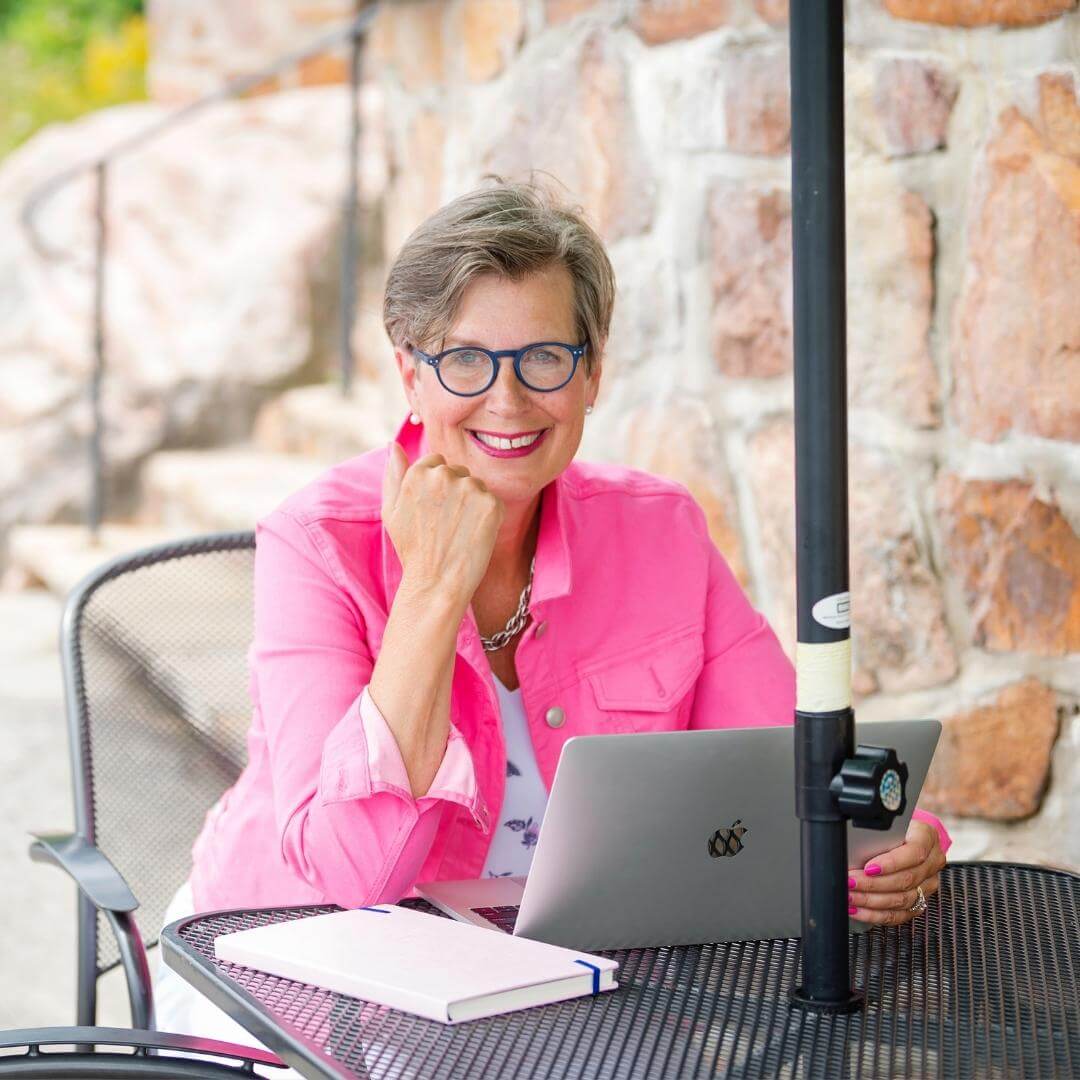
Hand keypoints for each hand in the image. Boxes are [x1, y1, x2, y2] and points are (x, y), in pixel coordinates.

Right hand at [381, 442, 503, 607]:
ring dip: (473, 503)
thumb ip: (393, 475)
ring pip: (477, 485)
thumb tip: (394, 445)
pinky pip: (494, 501)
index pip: (437, 462)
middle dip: (456, 492)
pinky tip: (474, 535)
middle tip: (446, 523)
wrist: (436, 582)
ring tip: (459, 530)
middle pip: (458, 471)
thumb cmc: (413, 549)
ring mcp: (469, 488)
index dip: (437, 487)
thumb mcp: (392, 511)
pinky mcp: (491, 504)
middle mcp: (444, 475)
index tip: (434, 510)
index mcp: (418, 473)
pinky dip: (489, 517)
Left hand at [847, 819, 945, 925]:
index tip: (868, 867)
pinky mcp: (920, 901)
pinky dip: (875, 914)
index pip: (913, 853)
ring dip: (870, 901)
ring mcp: (928, 884)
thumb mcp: (887, 824)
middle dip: (872, 884)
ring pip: (901, 899)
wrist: (907, 836)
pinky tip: (858, 910)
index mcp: (926, 837)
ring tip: (850, 897)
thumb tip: (852, 848)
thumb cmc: (892, 828)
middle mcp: (932, 862)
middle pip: (905, 879)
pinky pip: (899, 914)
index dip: (891, 863)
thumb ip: (876, 834)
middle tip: (849, 882)